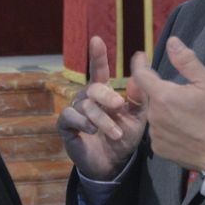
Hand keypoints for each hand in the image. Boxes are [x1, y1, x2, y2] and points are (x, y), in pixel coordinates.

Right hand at [58, 36, 146, 180]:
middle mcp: (87, 98)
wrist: (112, 164)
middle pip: (94, 88)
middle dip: (107, 96)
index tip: (96, 39)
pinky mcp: (66, 126)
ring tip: (116, 133)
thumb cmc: (123, 136)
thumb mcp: (137, 117)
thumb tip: (139, 70)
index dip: (97, 55)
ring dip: (102, 119)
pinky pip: (70, 117)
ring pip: (86, 106)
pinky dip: (83, 122)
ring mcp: (75, 111)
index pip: (99, 69)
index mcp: (103, 92)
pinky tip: (92, 130)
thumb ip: (139, 97)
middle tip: (120, 106)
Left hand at [130, 36, 204, 172]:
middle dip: (163, 92)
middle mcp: (154, 116)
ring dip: (166, 111)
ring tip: (188, 116)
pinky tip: (185, 130)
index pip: (141, 74)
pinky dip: (168, 129)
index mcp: (163, 96)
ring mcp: (156, 135)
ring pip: (156, 115)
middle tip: (186, 96)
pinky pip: (159, 133)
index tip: (141, 56)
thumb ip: (186, 61)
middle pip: (152, 97)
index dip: (140, 63)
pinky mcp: (160, 150)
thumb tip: (171, 41)